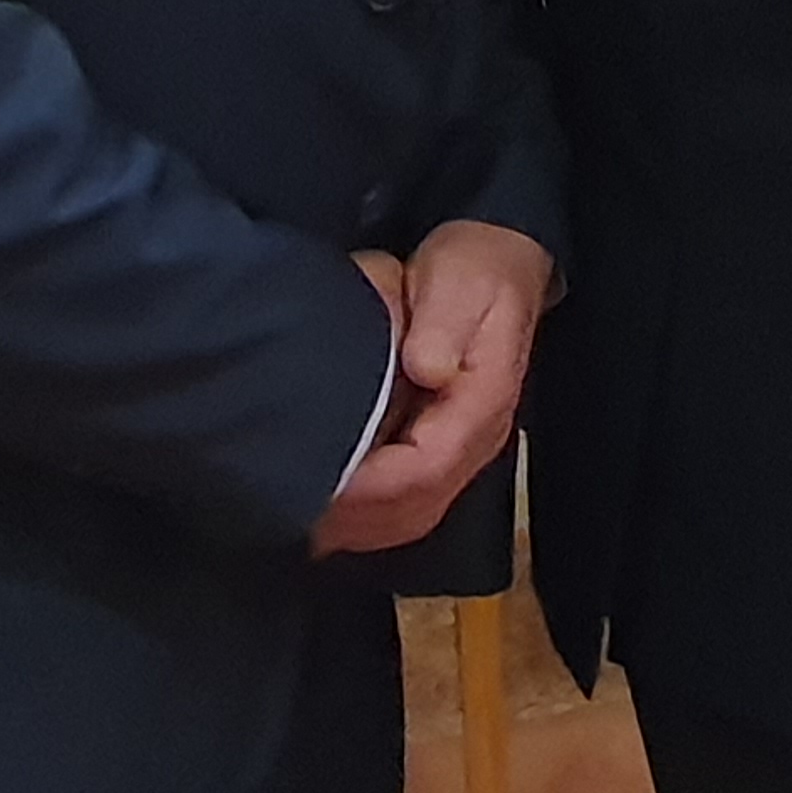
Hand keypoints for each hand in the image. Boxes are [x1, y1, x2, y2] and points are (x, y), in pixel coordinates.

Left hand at [310, 222, 549, 559]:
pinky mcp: (441, 448)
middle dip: (355, 518)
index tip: (319, 485)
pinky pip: (407, 503)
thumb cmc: (473, 273)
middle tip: (293, 512)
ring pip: (411, 515)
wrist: (497, 267)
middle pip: (417, 507)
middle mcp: (476, 439)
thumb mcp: (458, 283)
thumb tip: (428, 369)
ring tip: (303, 517)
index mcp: (481, 404)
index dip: (370, 488)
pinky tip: (330, 509)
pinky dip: (366, 516)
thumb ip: (444, 325)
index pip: (427, 469)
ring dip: (357, 525)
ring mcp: (460, 449)